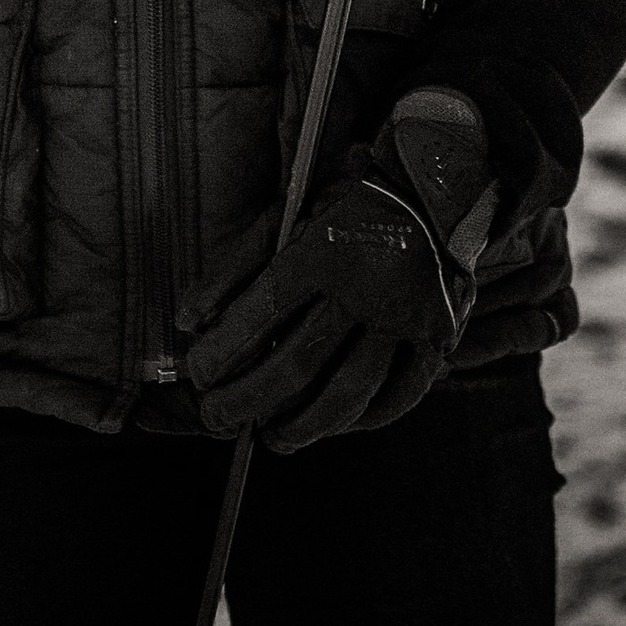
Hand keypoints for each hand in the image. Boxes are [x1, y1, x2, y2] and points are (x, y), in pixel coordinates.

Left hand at [183, 87, 494, 448]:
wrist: (434, 188)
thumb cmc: (347, 199)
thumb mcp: (287, 214)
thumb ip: (235, 267)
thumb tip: (188, 320)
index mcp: (325, 252)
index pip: (263, 314)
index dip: (224, 350)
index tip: (197, 374)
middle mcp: (367, 291)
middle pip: (299, 363)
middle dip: (250, 398)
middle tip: (218, 419)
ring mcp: (406, 320)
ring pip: (350, 391)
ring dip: (305, 425)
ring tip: (274, 438)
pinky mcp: (438, 339)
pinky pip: (400, 396)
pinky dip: (364, 420)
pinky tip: (334, 427)